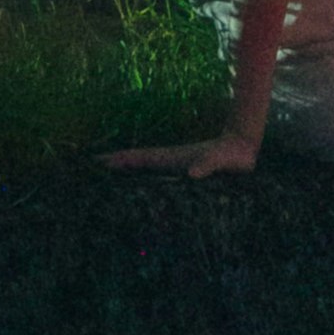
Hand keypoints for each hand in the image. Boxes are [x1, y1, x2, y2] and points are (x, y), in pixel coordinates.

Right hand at [102, 129, 261, 178]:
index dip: (117, 160)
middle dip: (113, 166)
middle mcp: (168, 160)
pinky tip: (137, 189)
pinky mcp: (182, 172)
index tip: (94, 162)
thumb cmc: (231, 155)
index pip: (138, 158)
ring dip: (125, 173)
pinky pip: (155, 176)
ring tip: (105, 182)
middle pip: (134, 163)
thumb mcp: (219, 160)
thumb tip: (192, 173)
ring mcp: (174, 165)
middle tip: (90, 173)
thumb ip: (207, 164)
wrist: (243, 145)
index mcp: (171, 157)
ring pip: (143, 170)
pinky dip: (141, 179)